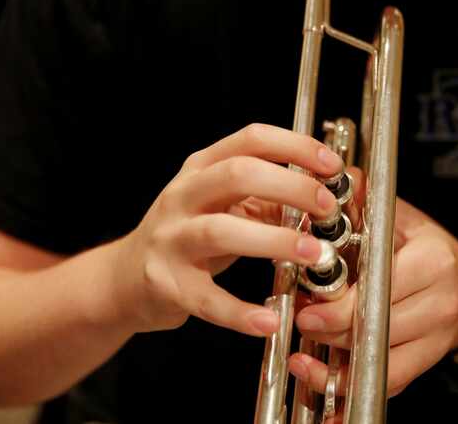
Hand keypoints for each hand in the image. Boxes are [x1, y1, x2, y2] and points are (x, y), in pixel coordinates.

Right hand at [110, 123, 343, 336]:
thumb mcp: (222, 203)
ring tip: (312, 254)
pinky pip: (206, 298)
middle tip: (327, 208)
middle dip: (290, 186)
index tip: (330, 165)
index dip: (295, 146)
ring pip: (220, 230)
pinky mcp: (166, 283)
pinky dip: (239, 311)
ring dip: (273, 241)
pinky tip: (269, 319)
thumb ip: (267, 197)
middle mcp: (183, 195)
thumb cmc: (187, 234)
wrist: (126, 277)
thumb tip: (324, 196)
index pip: (251, 139)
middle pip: (238, 174)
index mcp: (202, 167)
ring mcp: (171, 238)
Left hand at [289, 198, 457, 397]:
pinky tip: (321, 376)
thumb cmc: (429, 249)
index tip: (308, 302)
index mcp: (433, 261)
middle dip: (330, 327)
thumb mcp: (403, 218)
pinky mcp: (428, 362)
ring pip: (378, 357)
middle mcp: (440, 302)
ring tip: (304, 345)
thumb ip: (368, 203)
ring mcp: (437, 338)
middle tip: (300, 319)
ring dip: (334, 356)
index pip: (380, 287)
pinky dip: (349, 383)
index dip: (340, 300)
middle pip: (375, 326)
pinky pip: (386, 382)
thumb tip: (335, 184)